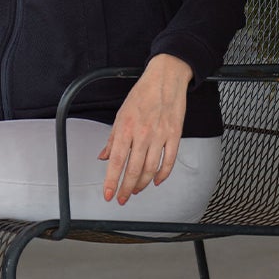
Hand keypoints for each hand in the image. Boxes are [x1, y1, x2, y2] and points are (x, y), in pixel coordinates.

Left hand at [98, 53, 191, 203]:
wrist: (165, 80)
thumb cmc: (141, 95)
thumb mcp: (121, 114)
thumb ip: (112, 139)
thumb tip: (104, 157)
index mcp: (126, 128)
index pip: (117, 160)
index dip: (111, 180)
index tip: (109, 194)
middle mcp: (142, 134)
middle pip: (133, 169)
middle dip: (126, 188)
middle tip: (122, 198)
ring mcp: (160, 136)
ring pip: (150, 169)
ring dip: (142, 184)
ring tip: (135, 191)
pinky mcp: (174, 136)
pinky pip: (169, 161)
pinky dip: (162, 175)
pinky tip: (155, 181)